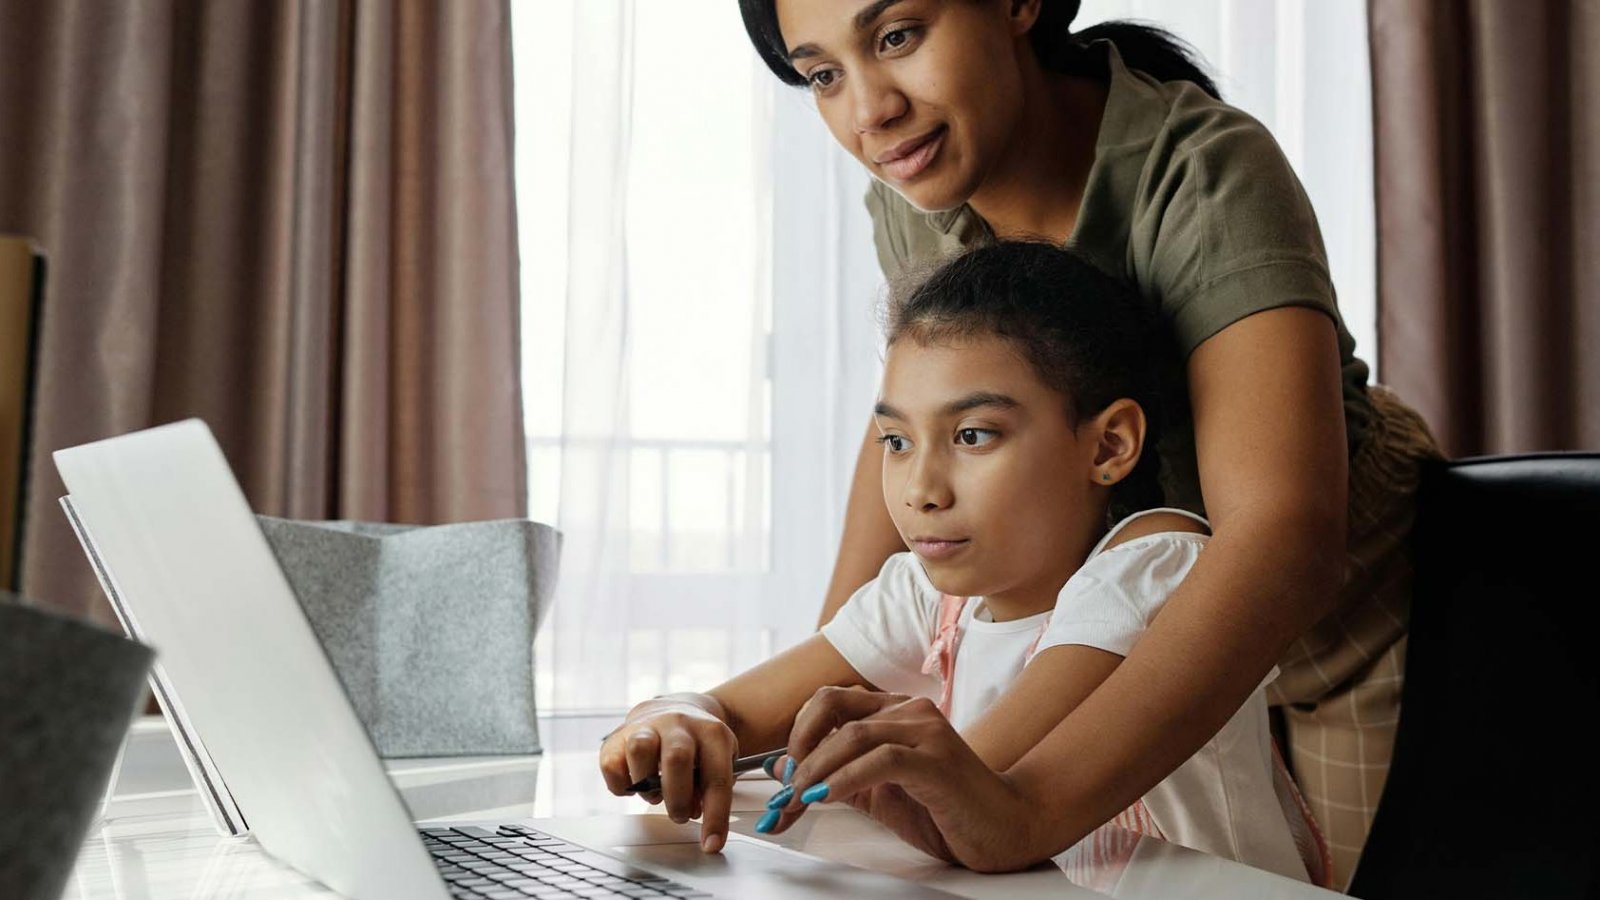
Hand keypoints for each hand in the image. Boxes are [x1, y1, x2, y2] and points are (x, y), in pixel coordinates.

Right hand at [598, 696, 737, 852]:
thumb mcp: (718, 760)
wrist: (675, 708)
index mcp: (711, 732)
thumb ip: (709, 788)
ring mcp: (646, 727)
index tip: (711, 844)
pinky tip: (635, 785)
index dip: (715, 816)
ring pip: (639, 750)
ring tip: (655, 794)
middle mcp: (678, 724)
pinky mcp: (618, 736)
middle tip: (680, 815)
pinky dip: (621, 785)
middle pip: (676, 758)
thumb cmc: (698, 744)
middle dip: (677, 798)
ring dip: (646, 786)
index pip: (716, 777)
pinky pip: (611, 764)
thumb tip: (693, 811)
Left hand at [758, 687, 1034, 872]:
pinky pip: (881, 760)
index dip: (797, 734)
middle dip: (799, 747)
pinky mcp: (937, 761)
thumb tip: (782, 767)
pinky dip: (845, 779)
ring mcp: (927, 731)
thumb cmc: (945, 810)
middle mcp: (910, 710)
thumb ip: (834, 775)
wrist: (1004, 829)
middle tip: (787, 788)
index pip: (829, 701)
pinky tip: (828, 798)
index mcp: (894, 711)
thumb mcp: (877, 793)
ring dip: (815, 770)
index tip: (784, 775)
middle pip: (832, 705)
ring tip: (800, 799)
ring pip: (852, 733)